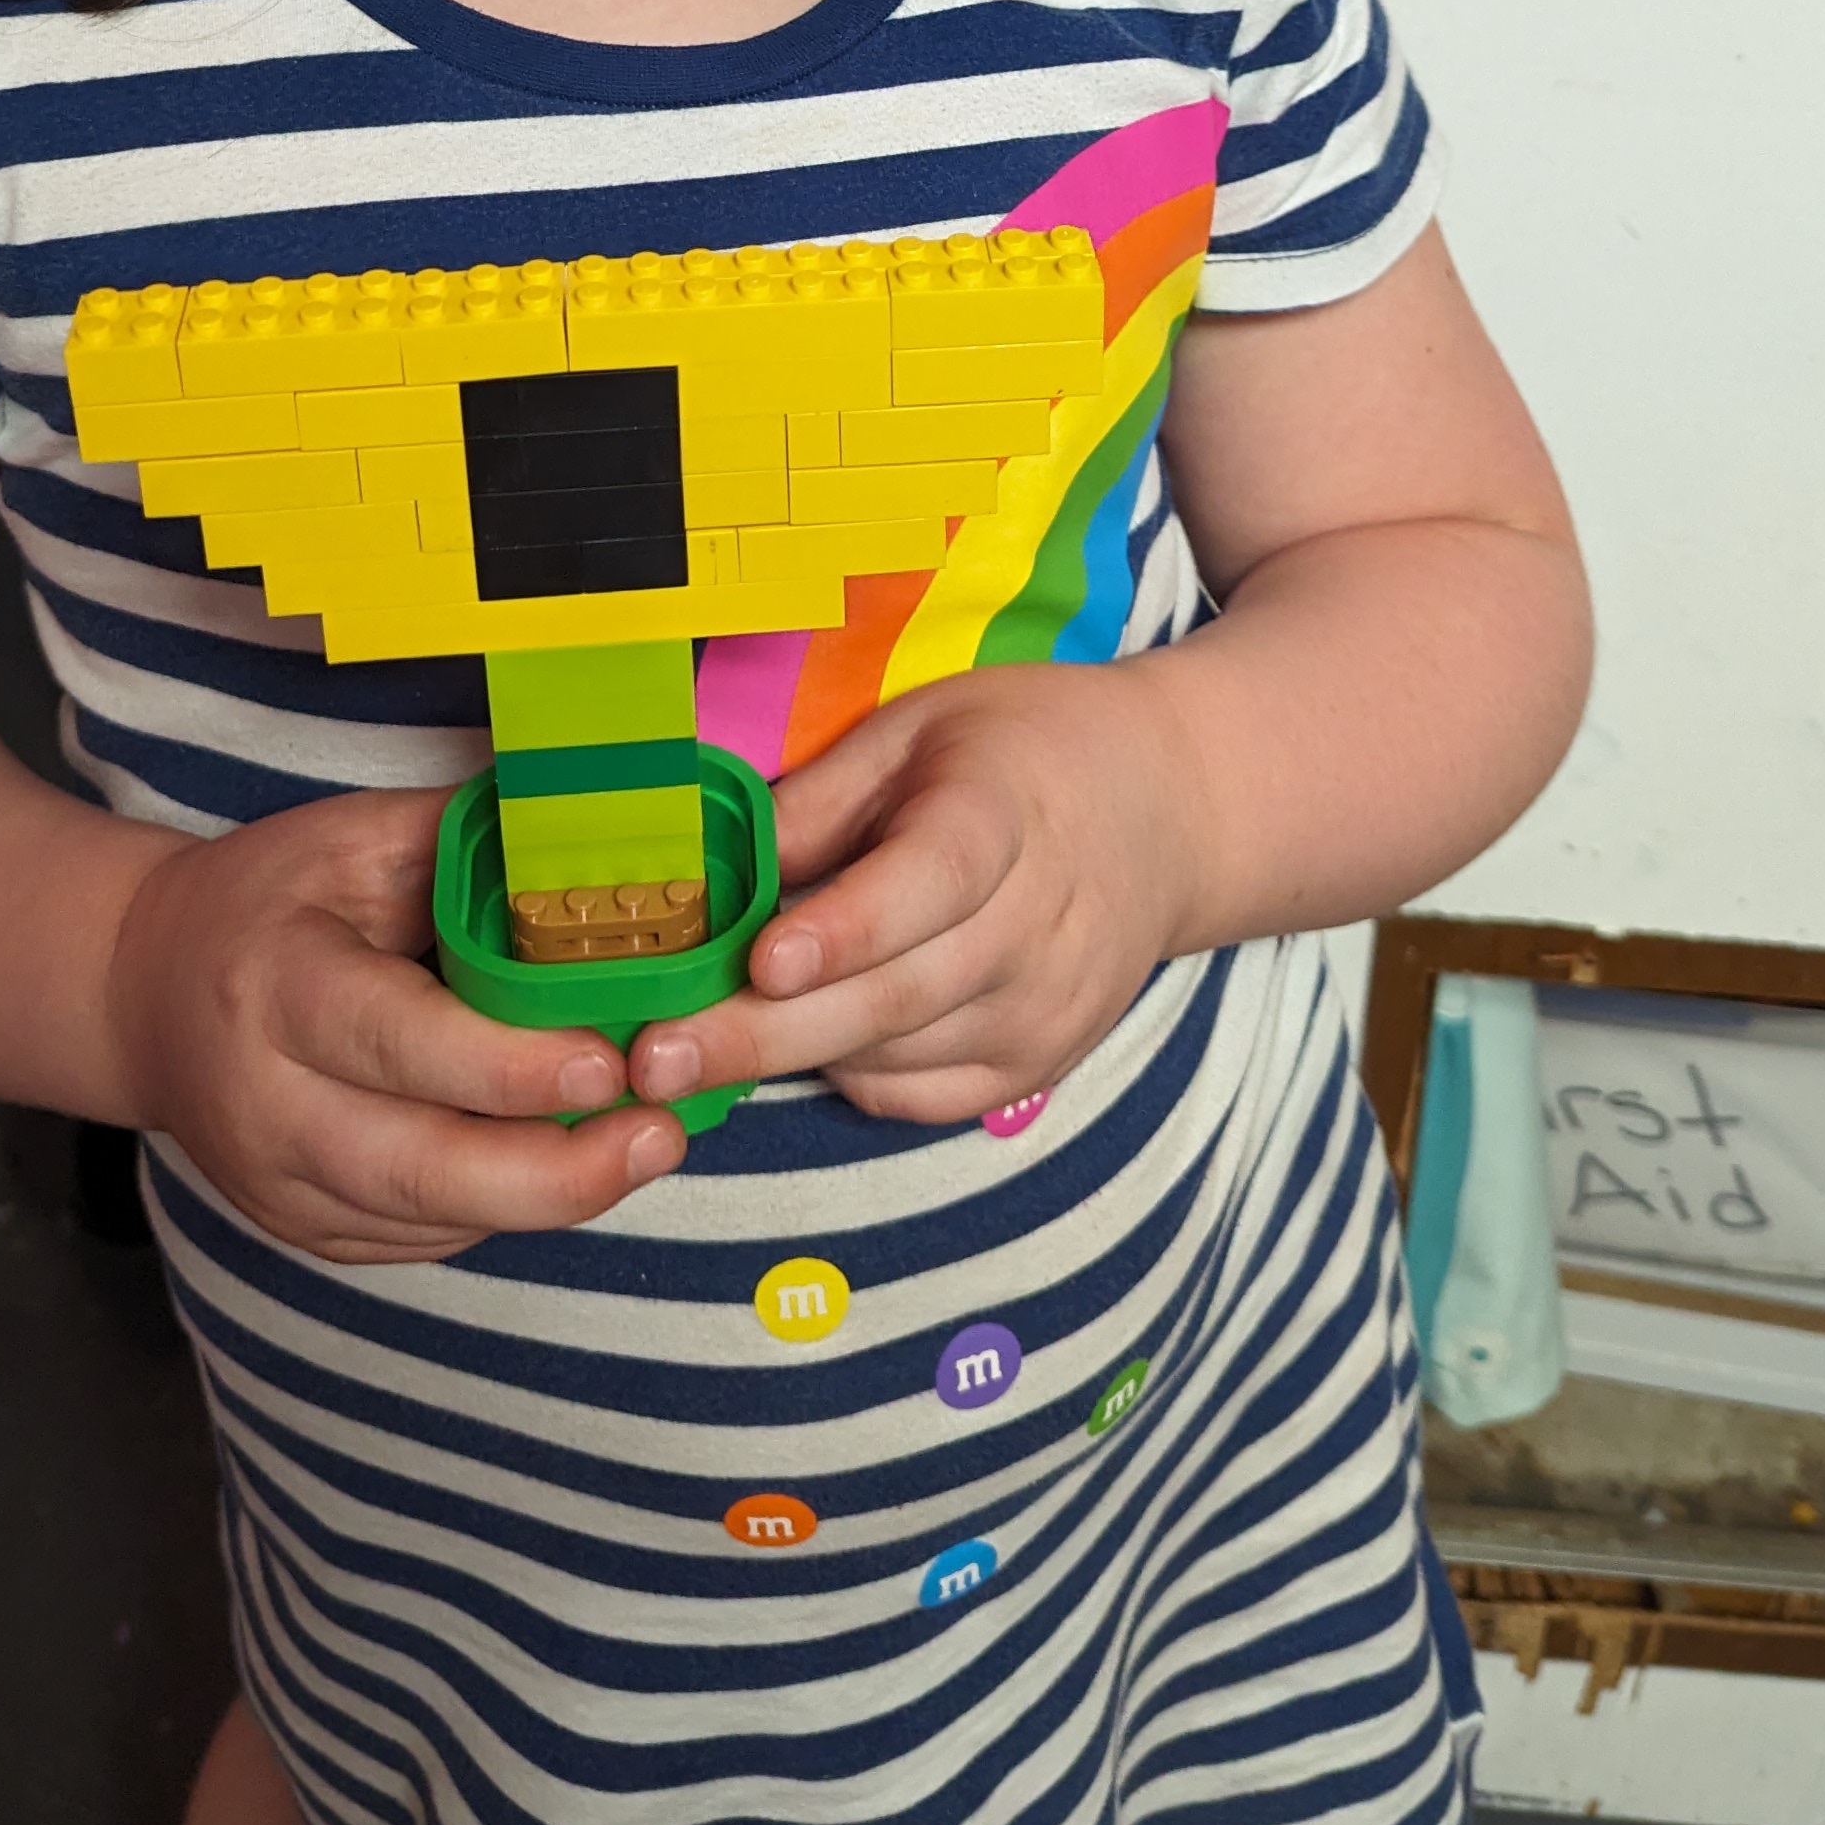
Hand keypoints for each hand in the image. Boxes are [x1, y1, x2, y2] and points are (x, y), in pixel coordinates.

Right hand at [104, 784, 685, 1259]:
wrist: (146, 991)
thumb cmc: (271, 898)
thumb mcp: (353, 838)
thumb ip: (468, 843)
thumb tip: (600, 826)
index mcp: (275, 987)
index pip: (394, 1041)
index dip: (502, 1065)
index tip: (606, 1062)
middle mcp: (267, 1105)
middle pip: (416, 1169)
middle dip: (552, 1172)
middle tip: (662, 1134)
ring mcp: (281, 1185)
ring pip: (429, 1221)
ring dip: (550, 1197)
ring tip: (649, 1147)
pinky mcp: (305, 1230)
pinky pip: (425, 1237)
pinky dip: (506, 1208)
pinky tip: (576, 1166)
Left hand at [626, 663, 1211, 1126]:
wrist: (1167, 813)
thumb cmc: (1018, 754)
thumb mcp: (919, 728)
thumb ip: (821, 798)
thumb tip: (717, 868)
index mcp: (1007, 814)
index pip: (933, 882)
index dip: (848, 928)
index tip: (763, 960)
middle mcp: (1038, 927)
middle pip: (896, 996)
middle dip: (766, 1033)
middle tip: (657, 1058)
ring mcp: (1044, 1011)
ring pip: (897, 1056)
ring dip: (790, 1057)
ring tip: (686, 1053)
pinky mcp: (1037, 1066)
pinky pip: (921, 1097)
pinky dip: (851, 1077)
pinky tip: (804, 1039)